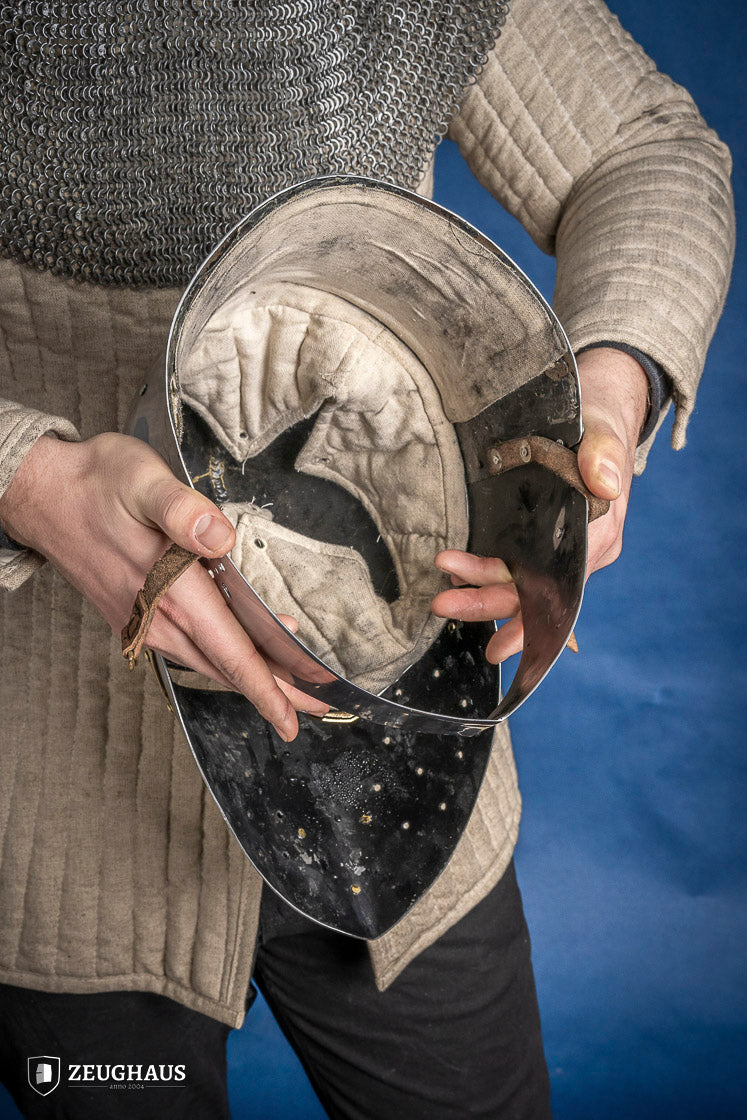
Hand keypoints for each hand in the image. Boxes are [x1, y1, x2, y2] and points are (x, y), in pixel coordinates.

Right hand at [0, 431, 328, 738]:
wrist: (41, 493)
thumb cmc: (95, 482)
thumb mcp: (142, 479)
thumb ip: (181, 509)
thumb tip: (219, 536)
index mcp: (172, 589)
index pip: (231, 653)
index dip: (269, 688)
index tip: (296, 717)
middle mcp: (160, 615)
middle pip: (227, 668)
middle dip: (274, 693)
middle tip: (314, 711)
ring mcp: (146, 620)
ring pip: (208, 663)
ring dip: (249, 680)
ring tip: (286, 692)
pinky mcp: (136, 615)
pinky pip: (188, 650)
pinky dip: (220, 660)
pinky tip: (236, 654)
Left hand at [431, 347, 649, 661]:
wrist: (599, 408)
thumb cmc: (600, 419)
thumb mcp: (603, 429)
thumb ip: (603, 454)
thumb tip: (603, 482)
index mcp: (600, 534)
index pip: (560, 583)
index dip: (527, 607)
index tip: (493, 627)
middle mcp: (581, 551)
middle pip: (532, 592)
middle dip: (487, 603)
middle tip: (442, 603)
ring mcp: (560, 546)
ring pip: (519, 584)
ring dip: (479, 593)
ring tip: (441, 594)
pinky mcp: (541, 536)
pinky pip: (515, 569)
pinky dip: (486, 578)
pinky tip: (458, 579)